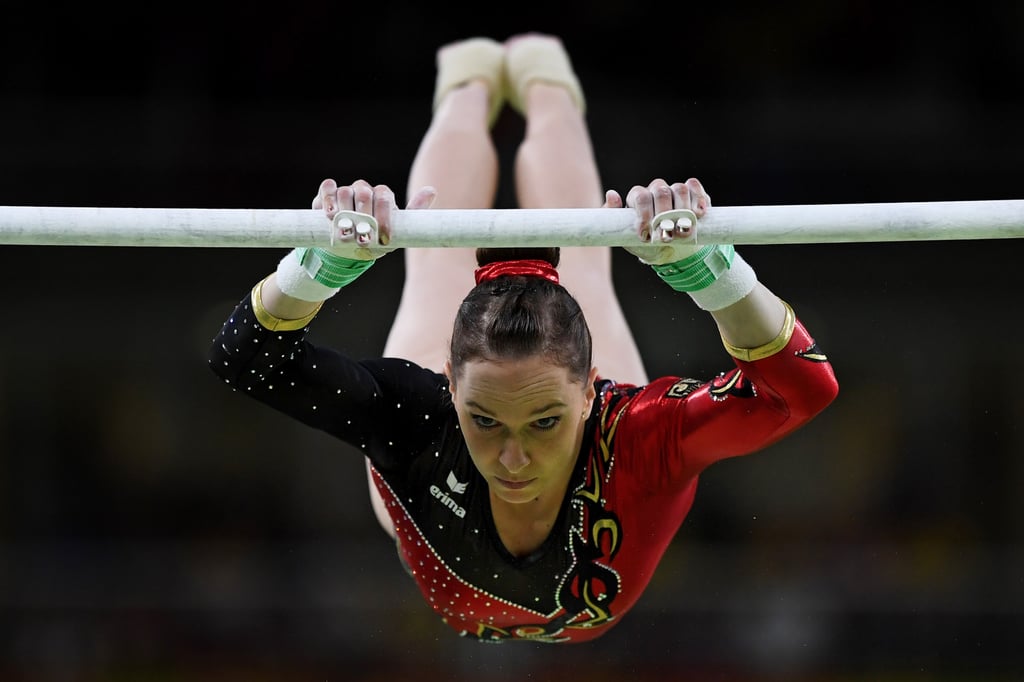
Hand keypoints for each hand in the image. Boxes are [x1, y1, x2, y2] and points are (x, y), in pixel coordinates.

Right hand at [313, 178, 437, 259]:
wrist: (347, 249)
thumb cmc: (374, 240)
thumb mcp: (396, 234)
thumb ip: (413, 213)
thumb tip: (431, 190)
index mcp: (383, 197)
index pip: (385, 197)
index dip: (383, 216)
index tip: (382, 237)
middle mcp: (365, 190)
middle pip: (365, 193)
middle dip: (363, 216)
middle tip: (361, 235)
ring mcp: (346, 191)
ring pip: (345, 191)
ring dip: (345, 212)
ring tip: (345, 230)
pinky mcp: (327, 194)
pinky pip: (328, 187)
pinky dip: (328, 198)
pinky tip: (330, 214)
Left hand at [606, 178, 710, 264]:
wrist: (671, 251)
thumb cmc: (646, 243)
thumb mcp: (627, 236)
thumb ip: (614, 218)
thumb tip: (611, 194)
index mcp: (638, 198)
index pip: (640, 196)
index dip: (644, 214)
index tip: (646, 235)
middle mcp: (656, 191)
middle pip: (660, 191)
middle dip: (664, 214)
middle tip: (667, 235)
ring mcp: (674, 191)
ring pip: (679, 189)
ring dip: (682, 211)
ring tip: (683, 230)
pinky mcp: (693, 194)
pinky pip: (695, 187)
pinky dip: (698, 199)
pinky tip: (699, 213)